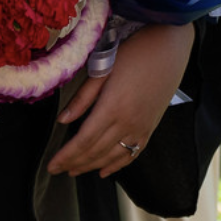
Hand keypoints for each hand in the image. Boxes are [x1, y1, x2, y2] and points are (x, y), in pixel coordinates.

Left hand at [47, 22, 193, 177]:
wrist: (169, 49)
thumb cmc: (135, 53)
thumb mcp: (103, 69)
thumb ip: (83, 97)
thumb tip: (62, 120)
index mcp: (112, 107)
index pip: (83, 140)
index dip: (66, 156)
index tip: (52, 165)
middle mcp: (127, 123)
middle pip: (96, 151)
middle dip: (74, 163)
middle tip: (58, 170)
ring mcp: (141, 128)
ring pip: (112, 156)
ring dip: (92, 167)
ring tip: (74, 171)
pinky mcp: (150, 127)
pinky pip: (132, 154)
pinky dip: (117, 165)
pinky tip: (105, 171)